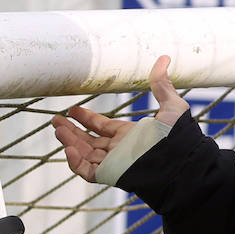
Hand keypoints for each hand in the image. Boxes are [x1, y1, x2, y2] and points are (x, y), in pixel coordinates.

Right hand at [50, 55, 188, 181]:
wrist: (179, 160)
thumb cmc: (178, 136)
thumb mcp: (170, 105)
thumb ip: (161, 84)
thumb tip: (163, 58)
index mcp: (130, 136)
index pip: (102, 128)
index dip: (86, 118)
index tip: (72, 110)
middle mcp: (120, 150)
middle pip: (89, 142)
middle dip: (71, 131)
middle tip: (55, 121)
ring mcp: (114, 164)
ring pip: (84, 155)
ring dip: (70, 142)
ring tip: (58, 129)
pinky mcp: (111, 175)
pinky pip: (87, 172)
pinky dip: (76, 162)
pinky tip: (68, 148)